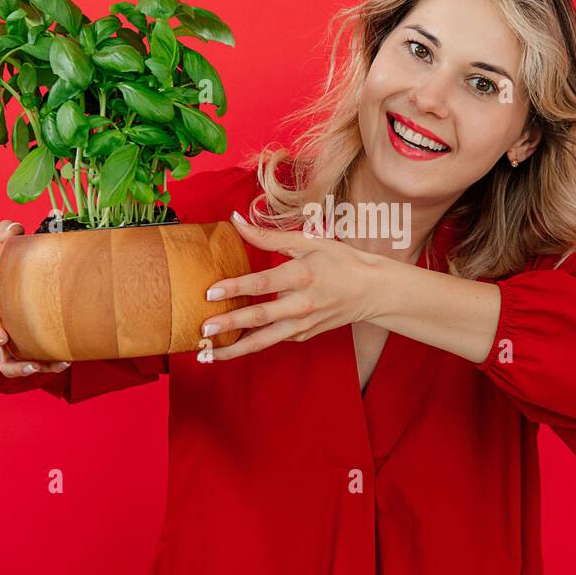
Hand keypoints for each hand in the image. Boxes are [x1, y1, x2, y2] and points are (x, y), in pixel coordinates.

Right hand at [0, 219, 71, 377]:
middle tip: (2, 332)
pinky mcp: (20, 360)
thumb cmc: (19, 285)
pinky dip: (38, 367)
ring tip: (25, 359)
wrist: (31, 313)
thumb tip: (28, 220)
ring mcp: (3, 346)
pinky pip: (21, 369)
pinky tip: (61, 361)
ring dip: (9, 361)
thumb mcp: (18, 261)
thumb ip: (15, 240)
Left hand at [197, 211, 385, 361]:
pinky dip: (251, 345)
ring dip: (235, 349)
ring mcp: (303, 324)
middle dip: (230, 324)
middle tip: (203, 329)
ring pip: (265, 341)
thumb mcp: (308, 241)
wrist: (372, 291)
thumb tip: (235, 220)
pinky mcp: (303, 336)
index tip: (210, 292)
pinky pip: (274, 341)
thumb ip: (268, 235)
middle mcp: (302, 304)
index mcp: (302, 275)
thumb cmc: (340, 261)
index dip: (235, 287)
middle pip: (260, 317)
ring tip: (209, 354)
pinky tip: (229, 348)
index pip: (262, 283)